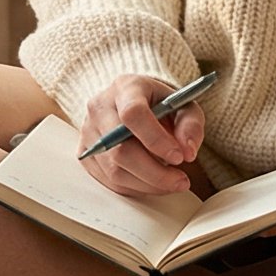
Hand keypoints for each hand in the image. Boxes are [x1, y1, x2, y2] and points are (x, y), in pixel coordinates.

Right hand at [78, 74, 205, 199]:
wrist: (133, 103)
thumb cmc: (159, 104)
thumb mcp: (183, 105)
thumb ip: (190, 125)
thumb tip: (187, 152)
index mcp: (125, 88)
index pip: (133, 114)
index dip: (156, 140)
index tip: (179, 157)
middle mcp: (100, 108)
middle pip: (120, 149)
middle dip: (155, 172)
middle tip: (181, 180)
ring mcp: (88, 132)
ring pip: (114, 170)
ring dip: (147, 184)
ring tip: (172, 182)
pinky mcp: (85, 154)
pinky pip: (108, 181)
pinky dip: (135, 188)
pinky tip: (154, 183)